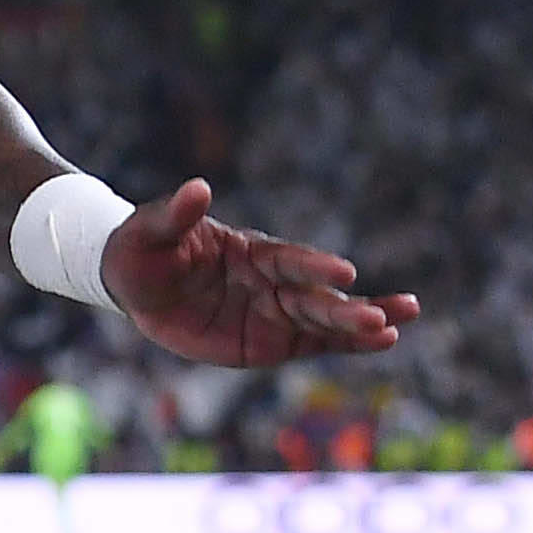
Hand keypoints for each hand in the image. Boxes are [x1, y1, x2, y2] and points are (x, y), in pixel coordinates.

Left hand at [103, 178, 418, 367]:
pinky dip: (347, 344)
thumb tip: (197, 188)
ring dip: (360, 326)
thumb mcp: (151, 231)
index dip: (313, 267)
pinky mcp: (272, 341)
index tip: (344, 273)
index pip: (287, 261)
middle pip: (314, 296)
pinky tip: (383, 341)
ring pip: (324, 321)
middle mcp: (271, 281)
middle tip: (383, 317)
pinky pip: (314, 343)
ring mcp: (274, 312)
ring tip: (397, 327)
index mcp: (250, 251)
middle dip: (346, 309)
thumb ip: (177, 216)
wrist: (135, 281)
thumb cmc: (144, 250)